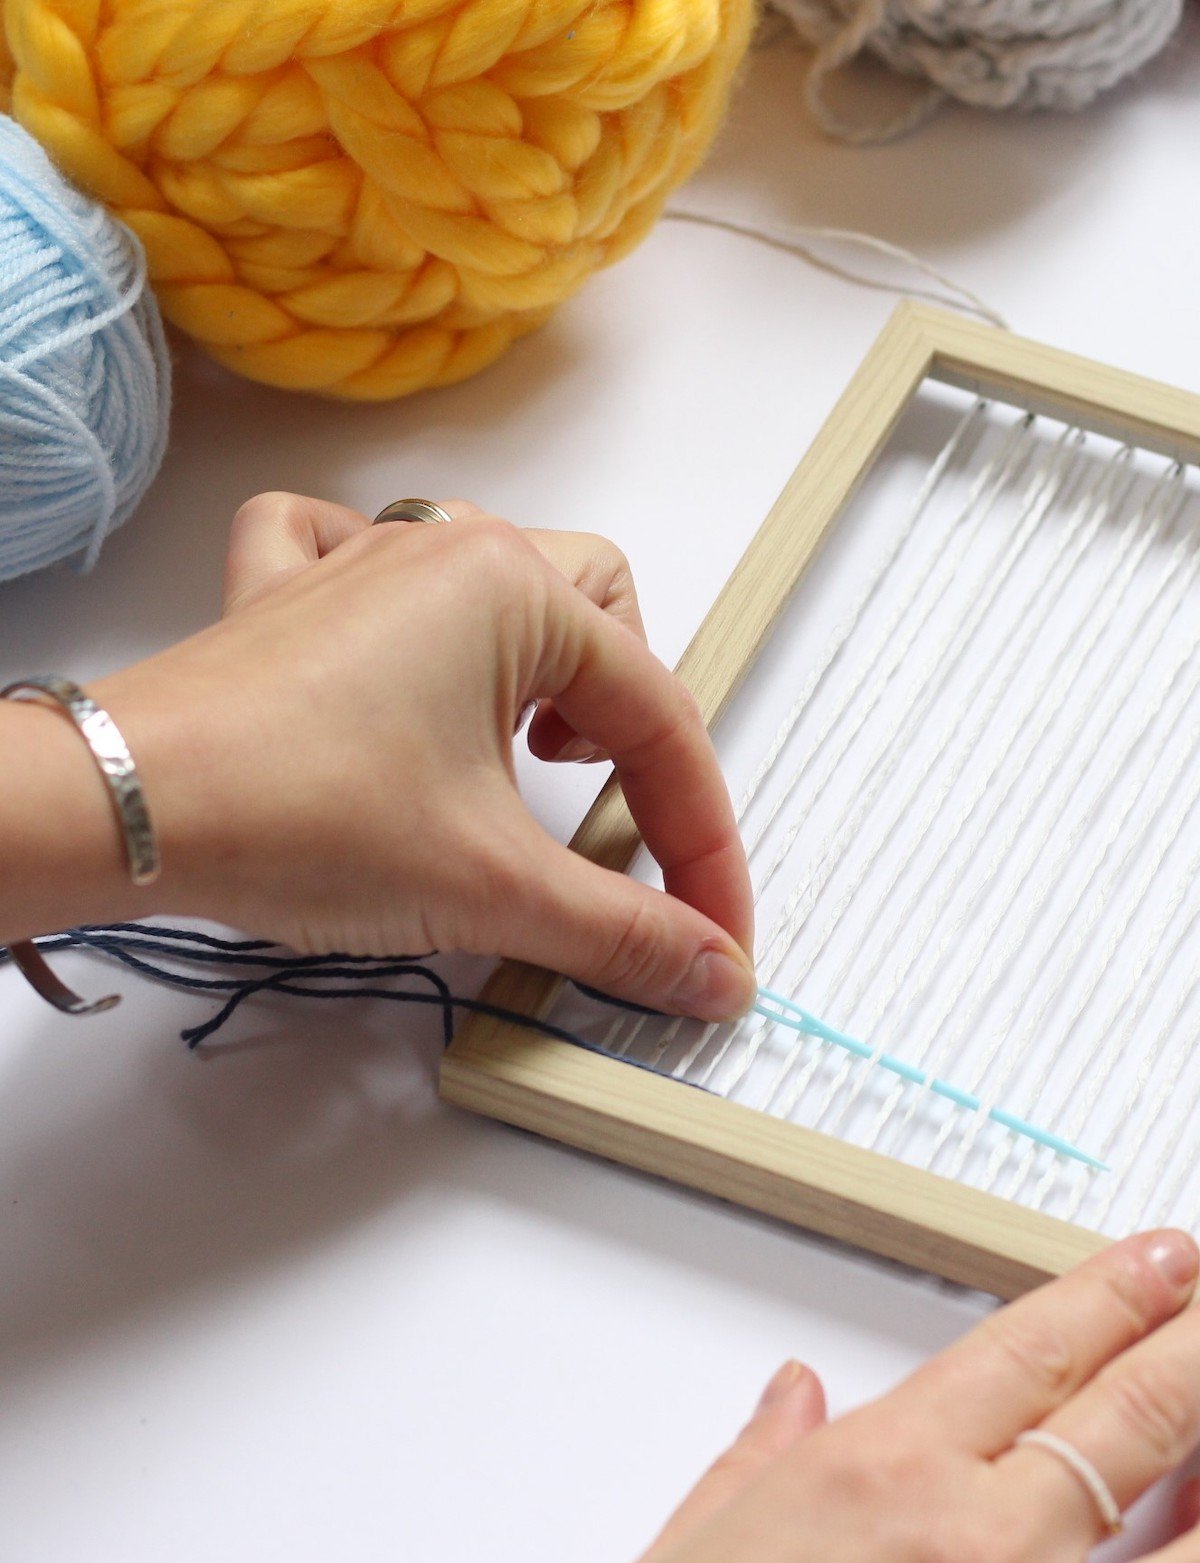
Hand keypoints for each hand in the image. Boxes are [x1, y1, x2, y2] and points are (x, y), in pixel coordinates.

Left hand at [90, 493, 754, 1019]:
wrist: (128, 805)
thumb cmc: (297, 810)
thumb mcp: (492, 884)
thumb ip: (621, 930)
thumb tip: (709, 969)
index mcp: (516, 590)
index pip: (658, 718)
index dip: (700, 838)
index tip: (711, 926)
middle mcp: (447, 553)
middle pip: (602, 616)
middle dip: (630, 719)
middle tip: (608, 810)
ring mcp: (362, 563)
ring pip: (502, 580)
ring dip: (539, 663)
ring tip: (522, 749)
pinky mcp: (292, 595)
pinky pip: (362, 553)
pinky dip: (400, 604)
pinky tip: (398, 659)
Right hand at [643, 1229, 1199, 1562]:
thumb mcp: (701, 1539)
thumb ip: (759, 1454)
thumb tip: (791, 1390)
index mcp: (880, 1473)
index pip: (1027, 1349)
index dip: (1107, 1293)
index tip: (1158, 1261)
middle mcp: (973, 1539)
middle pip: (1126, 1416)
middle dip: (1192, 1348)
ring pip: (1178, 1537)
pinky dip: (1179, 1560)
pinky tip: (1193, 1534)